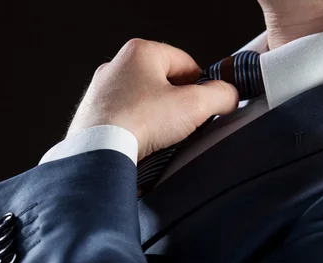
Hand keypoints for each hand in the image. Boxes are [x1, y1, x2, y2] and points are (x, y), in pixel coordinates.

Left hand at [67, 38, 239, 160]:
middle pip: (163, 83)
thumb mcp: (193, 106)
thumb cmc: (138, 122)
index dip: (202, 86)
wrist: (98, 150)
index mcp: (140, 52)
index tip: (208, 105)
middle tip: (186, 124)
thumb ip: (220, 95)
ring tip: (162, 137)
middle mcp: (116, 66)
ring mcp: (102, 91)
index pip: (186, 63)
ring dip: (157, 118)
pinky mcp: (93, 115)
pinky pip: (125, 118)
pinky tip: (142, 143)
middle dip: (178, 104)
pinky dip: (137, 129)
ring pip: (143, 102)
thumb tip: (229, 96)